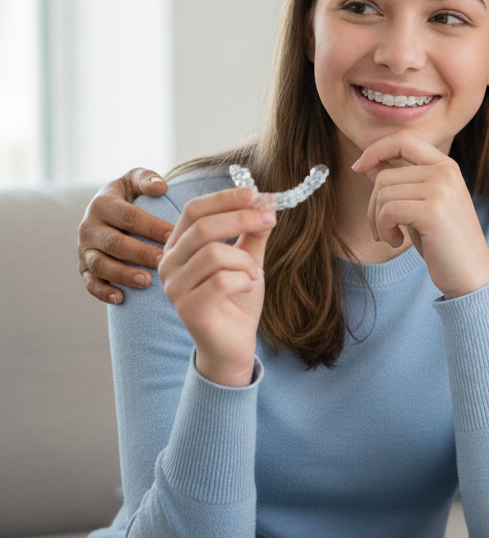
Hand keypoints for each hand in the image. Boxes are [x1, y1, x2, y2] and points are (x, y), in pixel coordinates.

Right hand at [79, 168, 175, 303]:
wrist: (108, 213)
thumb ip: (146, 178)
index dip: (152, 227)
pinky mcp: (83, 268)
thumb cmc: (130, 196)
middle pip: (115, 243)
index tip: (175, 237)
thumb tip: (160, 187)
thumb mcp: (135, 180)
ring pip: (101, 265)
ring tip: (147, 281)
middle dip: (142, 254)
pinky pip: (90, 283)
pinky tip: (121, 298)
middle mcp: (89, 227)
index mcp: (103, 204)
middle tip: (166, 262)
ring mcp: (85, 250)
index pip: (129, 217)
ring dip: (123, 275)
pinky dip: (103, 292)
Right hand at [159, 187, 275, 386]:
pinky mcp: (188, 309)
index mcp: (178, 246)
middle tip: (270, 219)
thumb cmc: (237, 299)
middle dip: (241, 219)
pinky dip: (243, 280)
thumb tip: (267, 200)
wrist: (234, 344)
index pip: (194, 209)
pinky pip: (221, 281)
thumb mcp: (249, 259)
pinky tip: (246, 288)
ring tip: (253, 274)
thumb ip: (253, 232)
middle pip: (202, 227)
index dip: (225, 198)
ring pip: (213, 254)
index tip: (255, 194)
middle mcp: (168, 264)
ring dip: (245, 261)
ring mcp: (174, 288)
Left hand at [351, 131, 488, 298]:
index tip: (358, 166)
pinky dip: (384, 229)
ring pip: (383, 193)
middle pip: (385, 175)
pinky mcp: (433, 211)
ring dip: (377, 221)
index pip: (403, 139)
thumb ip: (399, 183)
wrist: (471, 276)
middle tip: (381, 230)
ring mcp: (442, 189)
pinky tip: (397, 241)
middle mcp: (446, 172)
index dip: (375, 149)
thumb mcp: (419, 207)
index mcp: (446, 166)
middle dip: (372, 205)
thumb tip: (368, 163)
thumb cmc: (443, 244)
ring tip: (392, 237)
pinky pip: (388, 210)